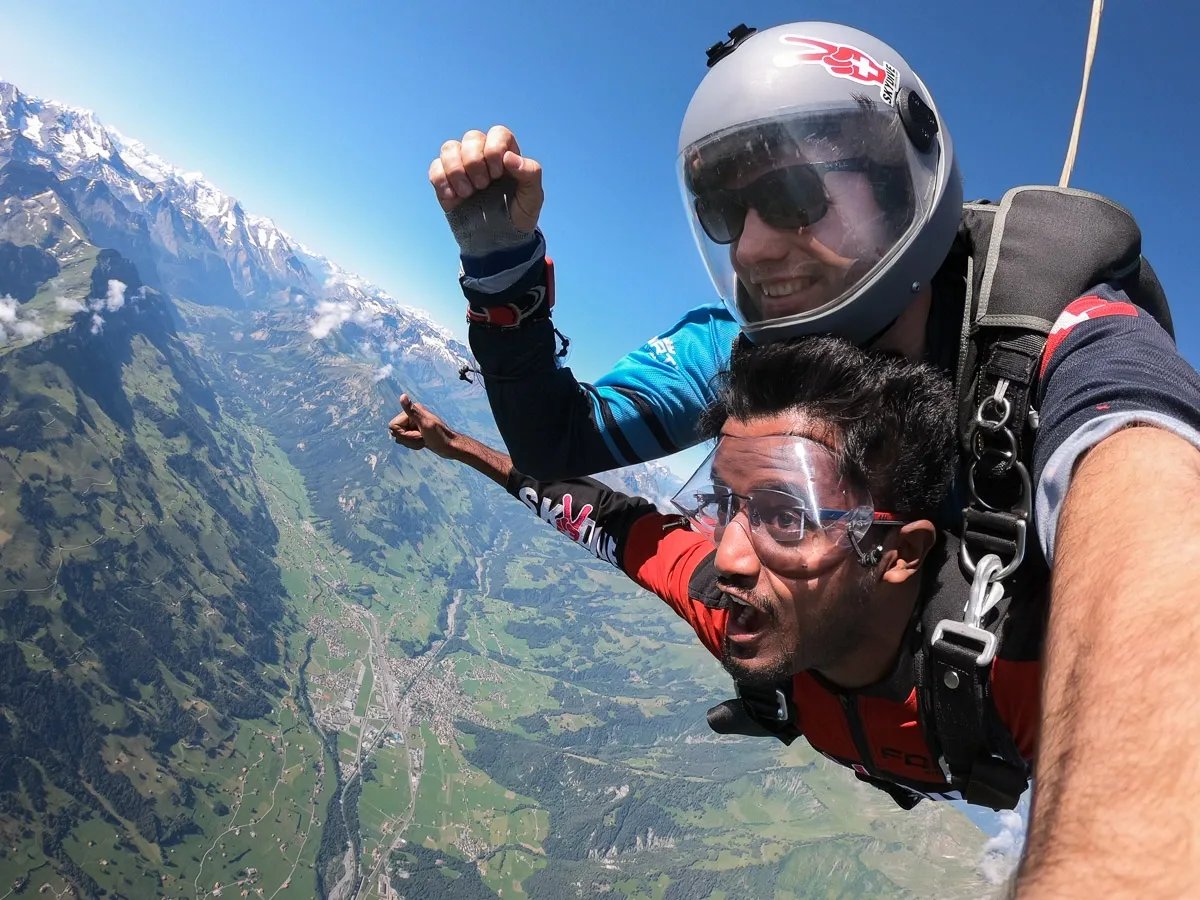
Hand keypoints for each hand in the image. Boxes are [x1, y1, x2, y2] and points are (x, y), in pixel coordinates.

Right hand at [388, 394, 457, 459]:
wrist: (451, 447)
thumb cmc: (440, 436)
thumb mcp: (425, 424)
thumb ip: (412, 411)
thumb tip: (403, 396)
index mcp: (413, 411)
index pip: (393, 425)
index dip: (403, 434)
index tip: (417, 434)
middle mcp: (412, 416)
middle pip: (396, 432)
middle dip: (408, 439)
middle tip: (422, 437)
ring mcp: (413, 424)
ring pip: (401, 437)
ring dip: (411, 442)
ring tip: (423, 440)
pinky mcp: (416, 432)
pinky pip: (406, 440)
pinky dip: (413, 444)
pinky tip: (423, 443)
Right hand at [429, 126, 543, 233]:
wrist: (499, 240)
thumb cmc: (518, 215)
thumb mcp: (533, 197)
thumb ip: (530, 174)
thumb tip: (509, 157)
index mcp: (505, 153)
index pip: (498, 133)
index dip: (494, 150)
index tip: (498, 174)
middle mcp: (482, 154)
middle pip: (471, 137)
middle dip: (475, 162)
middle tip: (483, 186)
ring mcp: (462, 167)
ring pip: (449, 148)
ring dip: (457, 170)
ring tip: (468, 193)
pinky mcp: (445, 181)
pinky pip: (435, 168)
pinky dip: (442, 180)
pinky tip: (454, 197)